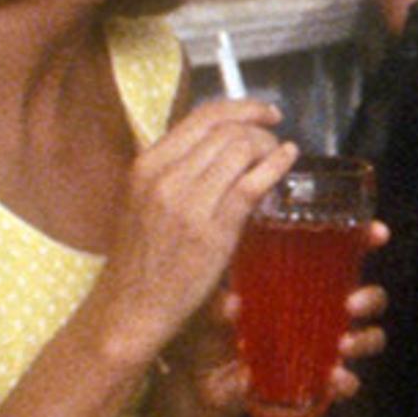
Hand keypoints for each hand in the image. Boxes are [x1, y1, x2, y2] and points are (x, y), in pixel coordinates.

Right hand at [91, 100, 293, 368]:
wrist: (129, 308)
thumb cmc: (142, 261)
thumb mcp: (147, 203)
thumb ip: (177, 175)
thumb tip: (222, 153)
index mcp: (146, 165)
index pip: (202, 117)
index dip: (242, 108)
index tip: (265, 113)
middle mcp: (163, 176)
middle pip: (226, 129)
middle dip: (260, 129)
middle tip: (276, 142)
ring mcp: (186, 202)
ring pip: (241, 149)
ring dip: (269, 148)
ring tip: (280, 160)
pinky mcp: (210, 230)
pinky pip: (251, 183)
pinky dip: (276, 166)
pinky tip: (289, 161)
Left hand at [166, 253, 391, 416]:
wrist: (192, 394)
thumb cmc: (198, 337)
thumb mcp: (202, 310)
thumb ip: (215, 304)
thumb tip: (233, 303)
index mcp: (292, 283)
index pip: (334, 256)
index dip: (362, 242)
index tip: (379, 235)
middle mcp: (314, 312)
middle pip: (364, 296)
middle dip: (370, 298)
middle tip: (352, 304)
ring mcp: (319, 348)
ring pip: (367, 337)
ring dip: (365, 339)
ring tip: (344, 346)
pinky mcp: (317, 383)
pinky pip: (348, 381)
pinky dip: (347, 381)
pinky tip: (334, 379)